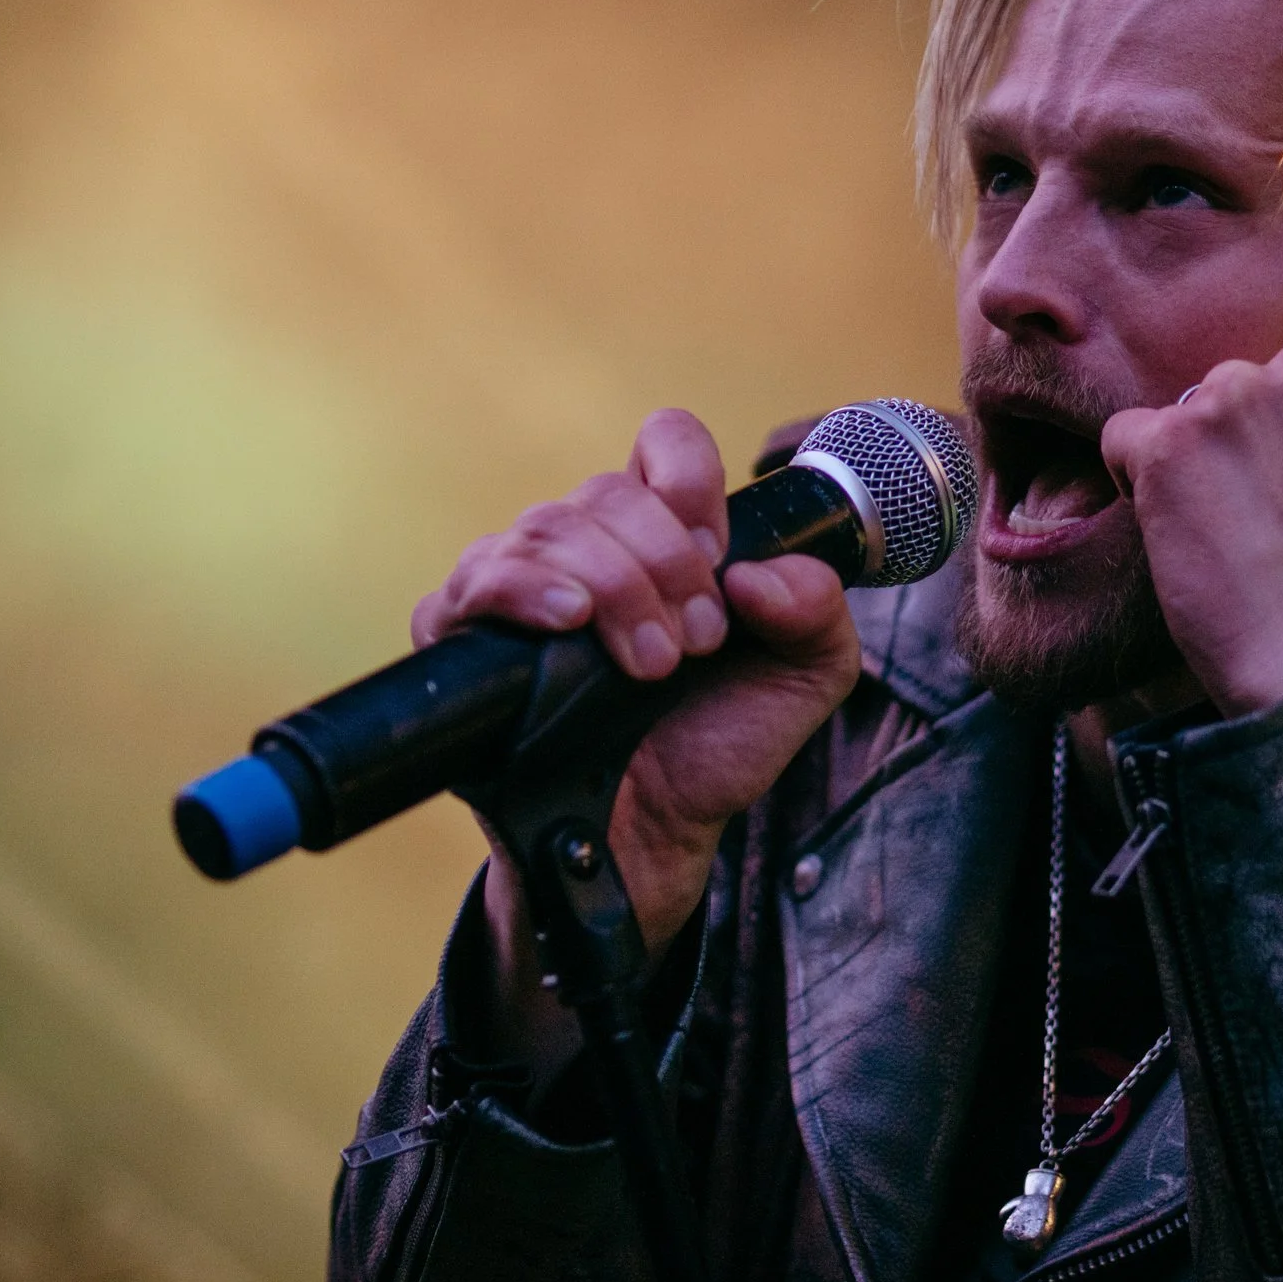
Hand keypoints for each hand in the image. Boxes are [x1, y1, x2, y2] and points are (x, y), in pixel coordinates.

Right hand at [412, 409, 858, 1076]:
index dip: (690, 483)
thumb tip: (759, 575)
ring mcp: (519, 586)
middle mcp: (586, 545)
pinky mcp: (463, 636)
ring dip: (613, 589)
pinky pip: (472, 583)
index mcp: (661, 534)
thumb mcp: (804, 680)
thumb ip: (819, 614)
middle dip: (662, 564)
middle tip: (693, 644)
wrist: (655, 837)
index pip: (664, 444)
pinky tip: (566, 622)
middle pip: (607, 491)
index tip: (716, 556)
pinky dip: (522, 591)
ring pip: (547, 529)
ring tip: (649, 665)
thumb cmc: (717, 744)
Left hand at [1098, 144, 1282, 715]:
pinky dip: (1140, 489)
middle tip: (1272, 525)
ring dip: (1196, 471)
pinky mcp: (1164, 441)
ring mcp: (1232, 397)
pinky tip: (1187, 540)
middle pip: (1247, 376)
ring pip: (1188, 415)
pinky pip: (1126, 445)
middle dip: (1244, 440)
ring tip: (1239, 543)